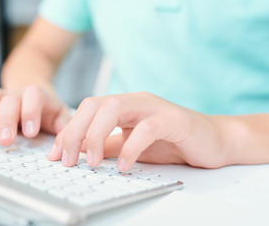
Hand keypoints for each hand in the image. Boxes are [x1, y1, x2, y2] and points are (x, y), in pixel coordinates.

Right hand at [0, 85, 70, 145]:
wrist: (34, 92)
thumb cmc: (48, 109)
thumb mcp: (61, 115)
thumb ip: (65, 126)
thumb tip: (68, 143)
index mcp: (38, 96)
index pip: (34, 97)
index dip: (31, 112)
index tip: (31, 132)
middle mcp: (17, 95)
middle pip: (8, 100)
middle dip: (6, 120)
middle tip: (5, 141)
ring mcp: (0, 98)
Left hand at [48, 92, 231, 170]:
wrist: (212, 140)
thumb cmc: (172, 142)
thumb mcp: (131, 145)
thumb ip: (109, 145)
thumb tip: (80, 151)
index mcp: (124, 105)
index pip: (87, 110)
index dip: (68, 131)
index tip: (55, 155)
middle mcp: (136, 101)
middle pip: (95, 105)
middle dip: (75, 132)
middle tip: (67, 160)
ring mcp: (154, 107)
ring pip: (115, 108)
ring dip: (97, 136)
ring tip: (93, 163)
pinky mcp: (173, 119)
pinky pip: (146, 128)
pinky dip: (131, 147)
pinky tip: (125, 166)